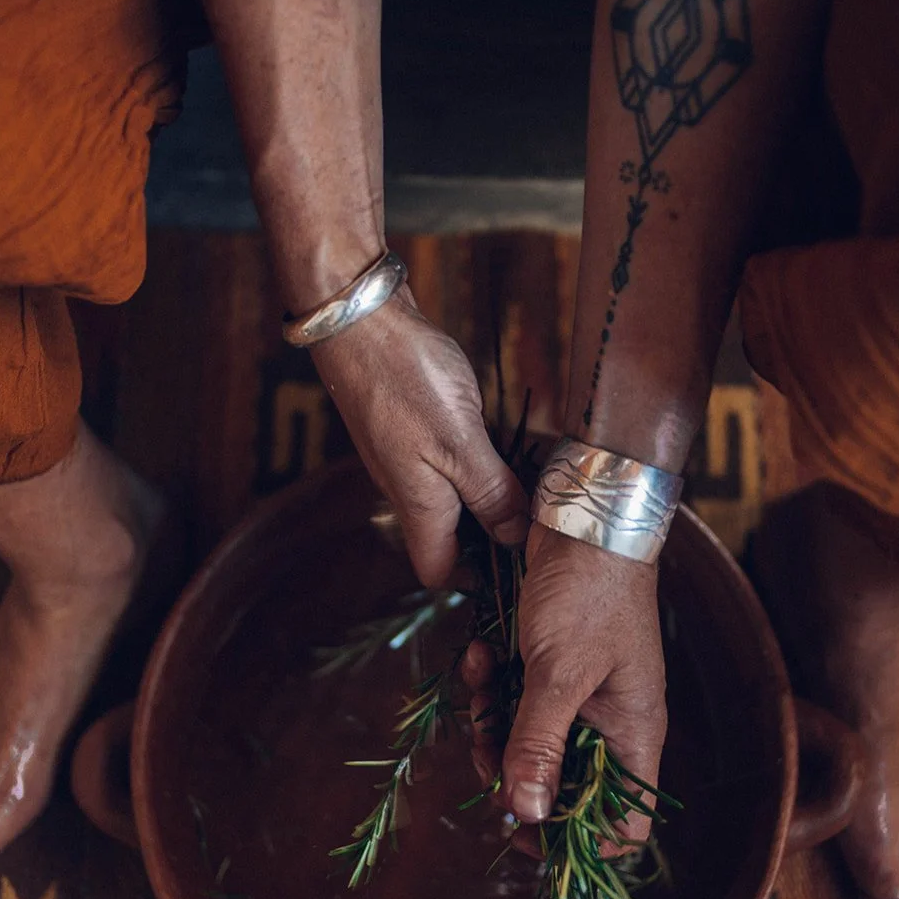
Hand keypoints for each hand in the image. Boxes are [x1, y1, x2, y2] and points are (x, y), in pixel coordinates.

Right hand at [312, 286, 528, 585]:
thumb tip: (514, 538)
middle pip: (448, 537)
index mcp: (419, 505)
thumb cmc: (406, 379)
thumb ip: (491, 493)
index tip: (520, 562)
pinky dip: (476, 462)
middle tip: (538, 514)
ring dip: (489, 494)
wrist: (360, 319)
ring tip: (529, 477)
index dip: (476, 578)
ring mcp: (405, 458)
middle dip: (491, 534)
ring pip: (450, 498)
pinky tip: (502, 441)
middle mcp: (407, 490)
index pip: (438, 571)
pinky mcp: (408, 428)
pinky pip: (445, 463)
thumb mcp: (462, 443)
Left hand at [501, 524, 666, 843]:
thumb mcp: (557, 672)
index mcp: (631, 734)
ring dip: (492, 719)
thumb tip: (527, 815)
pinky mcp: (546, 663)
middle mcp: (607, 722)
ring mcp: (576, 692)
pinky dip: (490, 680)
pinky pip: (511, 697)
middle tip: (482, 750)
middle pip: (558, 786)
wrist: (584, 512)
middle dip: (512, 772)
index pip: (622, 823)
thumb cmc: (589, 589)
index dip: (574, 842)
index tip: (522, 830)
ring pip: (525, 740)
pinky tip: (480, 651)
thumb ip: (538, 743)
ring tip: (480, 679)